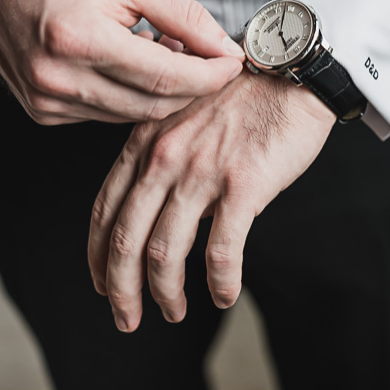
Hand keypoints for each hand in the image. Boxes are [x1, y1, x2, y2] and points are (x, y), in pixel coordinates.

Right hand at [0, 0, 244, 123]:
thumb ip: (185, 15)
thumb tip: (225, 49)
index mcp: (79, 39)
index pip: (167, 77)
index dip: (211, 75)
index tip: (233, 62)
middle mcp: (58, 78)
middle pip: (155, 104)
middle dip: (194, 85)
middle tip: (207, 55)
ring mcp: (48, 101)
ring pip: (135, 115)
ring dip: (164, 91)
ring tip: (165, 51)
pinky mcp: (44, 112)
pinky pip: (109, 115)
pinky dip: (134, 95)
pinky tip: (133, 64)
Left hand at [87, 72, 335, 330]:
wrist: (291, 71)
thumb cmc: (246, 92)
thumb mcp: (186, 115)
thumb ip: (168, 157)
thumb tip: (168, 207)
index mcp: (146, 141)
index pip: (105, 210)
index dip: (98, 256)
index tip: (101, 284)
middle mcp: (165, 159)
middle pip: (125, 241)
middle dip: (120, 290)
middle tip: (127, 318)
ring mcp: (201, 173)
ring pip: (165, 252)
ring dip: (165, 293)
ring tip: (174, 312)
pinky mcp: (243, 185)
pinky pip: (221, 250)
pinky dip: (219, 282)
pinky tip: (224, 296)